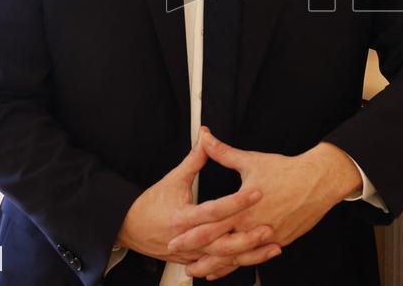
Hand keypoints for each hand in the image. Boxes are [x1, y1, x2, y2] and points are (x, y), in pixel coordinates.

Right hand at [115, 137, 276, 265]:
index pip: (214, 210)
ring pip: (224, 258)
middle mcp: (187, 239)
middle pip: (221, 242)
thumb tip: (206, 136)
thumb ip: (194, 159)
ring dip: (250, 254)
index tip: (257, 192)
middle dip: (247, 236)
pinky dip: (240, 264)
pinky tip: (259, 258)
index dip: (236, 201)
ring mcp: (191, 253)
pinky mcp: (195, 260)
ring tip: (273, 246)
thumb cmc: (151, 204)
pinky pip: (220, 266)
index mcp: (182, 217)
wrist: (129, 228)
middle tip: (269, 226)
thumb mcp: (174, 179)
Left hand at [173, 128, 361, 278]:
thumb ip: (223, 153)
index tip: (173, 234)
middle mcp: (253, 226)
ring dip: (216, 266)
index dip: (189, 230)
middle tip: (181, 258)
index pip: (210, 223)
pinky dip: (238, 264)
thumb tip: (205, 138)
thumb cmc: (287, 171)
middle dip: (197, 254)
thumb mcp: (251, 160)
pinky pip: (254, 257)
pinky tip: (229, 267)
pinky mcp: (278, 241)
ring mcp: (267, 237)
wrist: (318, 181)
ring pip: (236, 258)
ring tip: (201, 271)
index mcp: (243, 207)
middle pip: (219, 247)